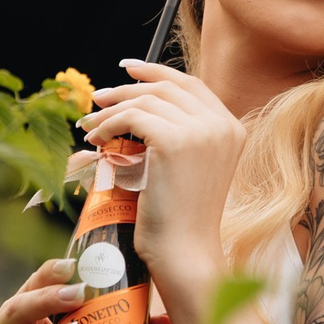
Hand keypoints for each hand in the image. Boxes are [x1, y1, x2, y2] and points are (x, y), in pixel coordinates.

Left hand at [76, 58, 242, 313]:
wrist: (185, 253)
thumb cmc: (180, 221)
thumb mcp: (185, 170)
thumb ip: (174, 136)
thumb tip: (129, 108)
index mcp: (232, 129)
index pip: (191, 86)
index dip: (157, 73)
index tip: (128, 70)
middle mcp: (222, 125)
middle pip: (168, 87)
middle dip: (129, 87)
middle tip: (98, 97)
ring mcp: (202, 131)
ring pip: (146, 100)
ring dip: (112, 110)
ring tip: (90, 126)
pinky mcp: (175, 141)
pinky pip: (132, 118)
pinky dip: (108, 125)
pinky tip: (96, 140)